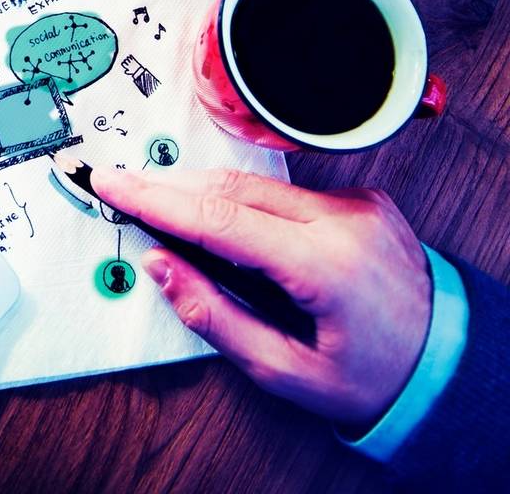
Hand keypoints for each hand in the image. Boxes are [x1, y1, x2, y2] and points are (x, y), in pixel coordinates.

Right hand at [91, 167, 431, 427]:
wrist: (448, 363)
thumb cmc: (373, 378)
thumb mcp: (285, 371)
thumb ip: (213, 317)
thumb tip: (160, 268)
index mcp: (325, 265)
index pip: (219, 218)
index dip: (156, 200)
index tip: (112, 184)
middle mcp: (343, 221)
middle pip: (230, 188)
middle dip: (167, 186)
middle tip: (119, 186)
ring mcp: (355, 204)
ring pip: (255, 184)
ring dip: (202, 190)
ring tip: (156, 199)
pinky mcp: (359, 197)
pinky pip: (284, 190)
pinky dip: (244, 199)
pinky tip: (219, 213)